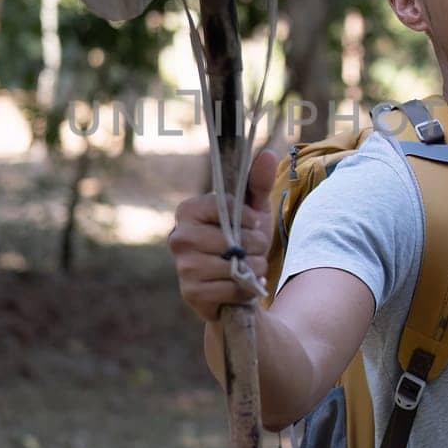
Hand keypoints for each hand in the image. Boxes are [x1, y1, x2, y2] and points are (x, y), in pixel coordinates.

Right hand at [168, 149, 278, 322]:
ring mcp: (182, 266)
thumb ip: (259, 184)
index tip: (252, 224)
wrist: (239, 288)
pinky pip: (230, 287)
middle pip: (231, 237)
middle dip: (255, 245)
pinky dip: (244, 289)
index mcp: (188, 210)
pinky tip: (241, 286)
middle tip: (253, 250)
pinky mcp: (190, 292)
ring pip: (233, 264)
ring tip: (250, 268)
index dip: (248, 217)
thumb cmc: (244, 244)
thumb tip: (268, 155)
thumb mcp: (254, 212)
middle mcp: (178, 235)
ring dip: (253, 268)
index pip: (225, 205)